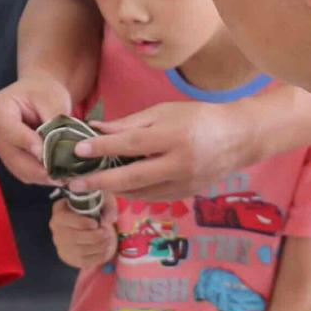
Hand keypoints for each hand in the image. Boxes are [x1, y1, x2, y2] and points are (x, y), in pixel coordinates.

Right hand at [0, 74, 73, 185]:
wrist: (37, 95)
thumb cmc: (45, 91)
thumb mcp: (52, 98)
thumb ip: (53, 121)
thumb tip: (56, 149)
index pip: (11, 131)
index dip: (27, 144)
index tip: (45, 155)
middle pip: (12, 155)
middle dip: (37, 168)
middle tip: (61, 176)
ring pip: (18, 168)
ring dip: (40, 176)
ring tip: (64, 178)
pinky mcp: (9, 158)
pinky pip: (23, 172)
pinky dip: (40, 177)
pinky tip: (58, 176)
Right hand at [48, 202, 116, 270]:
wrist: (87, 222)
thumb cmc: (92, 208)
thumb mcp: (100, 199)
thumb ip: (107, 205)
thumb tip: (109, 219)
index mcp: (59, 211)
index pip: (64, 219)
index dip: (82, 223)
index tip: (96, 223)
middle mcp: (56, 229)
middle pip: (72, 237)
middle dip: (94, 236)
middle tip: (106, 233)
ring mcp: (61, 245)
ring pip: (79, 250)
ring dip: (98, 246)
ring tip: (108, 240)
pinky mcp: (69, 257)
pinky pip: (83, 261)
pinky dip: (98, 257)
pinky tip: (105, 249)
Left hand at [71, 100, 253, 201]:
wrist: (238, 139)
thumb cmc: (197, 118)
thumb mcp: (163, 112)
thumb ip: (129, 124)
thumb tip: (95, 129)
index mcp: (173, 137)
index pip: (131, 144)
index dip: (103, 147)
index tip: (78, 149)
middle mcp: (178, 164)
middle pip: (131, 177)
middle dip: (98, 182)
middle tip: (72, 183)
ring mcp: (182, 183)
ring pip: (138, 192)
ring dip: (111, 189)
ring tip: (89, 183)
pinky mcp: (184, 195)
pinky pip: (150, 197)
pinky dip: (130, 192)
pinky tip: (115, 186)